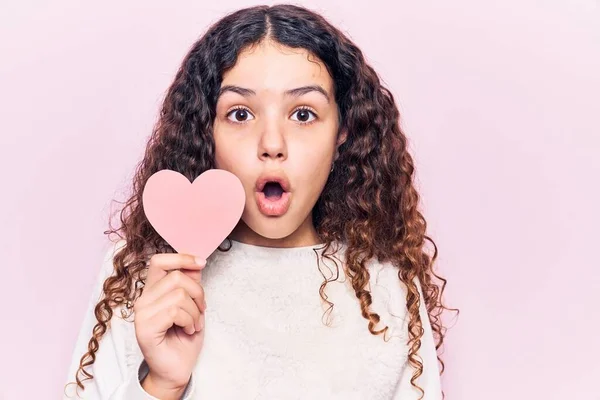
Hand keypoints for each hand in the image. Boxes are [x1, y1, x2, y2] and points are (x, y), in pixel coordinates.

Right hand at [132, 253, 206, 393]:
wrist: (177, 368)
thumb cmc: (183, 338)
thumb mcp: (193, 305)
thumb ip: (191, 284)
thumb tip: (195, 262)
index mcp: (152, 291)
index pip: (159, 261)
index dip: (182, 257)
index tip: (201, 263)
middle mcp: (143, 299)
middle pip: (177, 277)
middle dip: (198, 293)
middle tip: (201, 310)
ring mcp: (141, 313)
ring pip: (179, 295)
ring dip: (195, 312)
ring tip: (193, 324)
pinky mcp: (145, 327)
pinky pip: (175, 312)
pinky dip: (189, 321)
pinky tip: (188, 330)